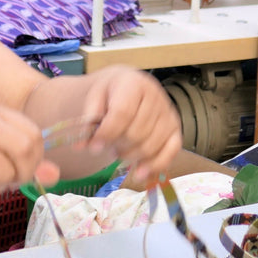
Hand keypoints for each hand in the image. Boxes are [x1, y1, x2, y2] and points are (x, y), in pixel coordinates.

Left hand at [81, 67, 181, 187]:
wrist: (128, 86)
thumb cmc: (110, 93)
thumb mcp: (94, 98)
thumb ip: (88, 120)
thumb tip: (80, 145)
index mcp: (134, 83)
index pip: (122, 113)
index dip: (107, 133)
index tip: (93, 147)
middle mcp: (156, 96)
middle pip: (136, 133)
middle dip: (118, 145)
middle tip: (107, 146)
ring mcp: (169, 113)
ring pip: (150, 146)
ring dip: (130, 156)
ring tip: (118, 150)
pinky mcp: (176, 129)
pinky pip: (170, 152)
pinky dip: (154, 166)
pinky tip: (139, 173)